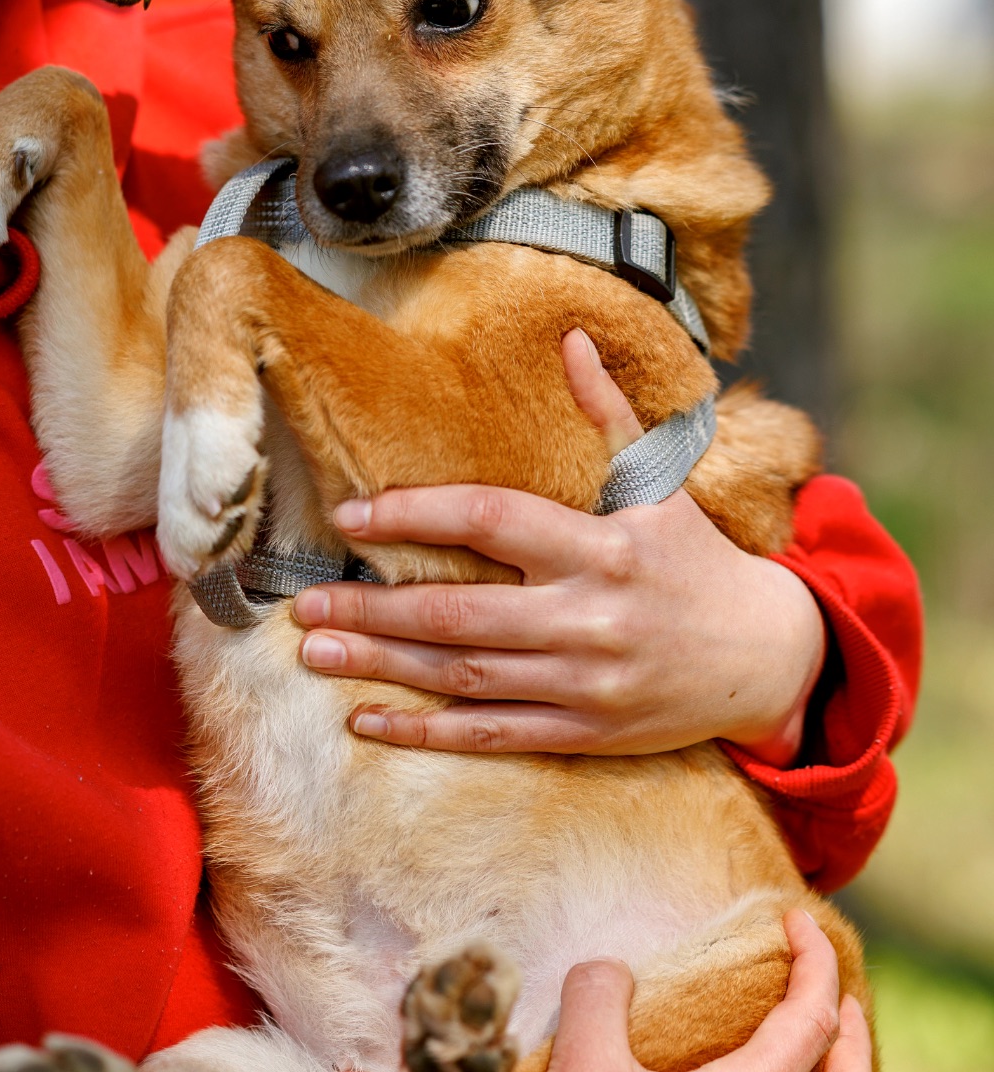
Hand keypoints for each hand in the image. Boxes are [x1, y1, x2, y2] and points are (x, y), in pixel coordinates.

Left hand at [293, 330, 824, 764]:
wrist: (768, 659)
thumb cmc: (698, 560)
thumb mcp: (664, 483)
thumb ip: (608, 414)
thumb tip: (570, 338)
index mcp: (603, 546)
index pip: (492, 520)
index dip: (416, 515)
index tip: (351, 514)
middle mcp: (588, 616)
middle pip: (459, 613)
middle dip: (375, 608)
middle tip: (303, 603)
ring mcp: (583, 682)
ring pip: (464, 677)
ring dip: (383, 664)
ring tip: (315, 650)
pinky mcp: (583, 733)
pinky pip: (491, 734)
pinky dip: (426, 731)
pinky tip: (367, 721)